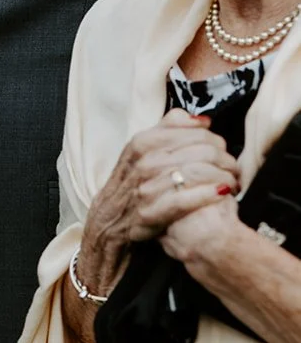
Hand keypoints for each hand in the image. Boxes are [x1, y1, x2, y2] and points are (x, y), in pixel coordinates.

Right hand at [76, 109, 240, 293]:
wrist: (107, 222)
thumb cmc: (131, 184)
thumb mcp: (141, 150)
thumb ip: (169, 129)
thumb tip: (201, 120)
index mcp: (142, 143)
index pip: (195, 133)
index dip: (216, 141)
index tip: (224, 151)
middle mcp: (143, 163)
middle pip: (202, 151)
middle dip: (226, 160)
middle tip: (234, 170)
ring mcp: (144, 188)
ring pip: (198, 173)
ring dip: (223, 177)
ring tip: (233, 184)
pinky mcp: (149, 213)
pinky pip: (185, 200)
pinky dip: (208, 195)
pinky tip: (222, 193)